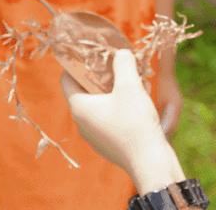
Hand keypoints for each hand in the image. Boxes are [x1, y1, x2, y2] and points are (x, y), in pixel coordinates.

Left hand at [62, 50, 185, 192]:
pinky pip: (108, 120)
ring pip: (98, 106)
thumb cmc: (135, 122)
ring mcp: (95, 137)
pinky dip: (118, 108)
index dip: (77, 63)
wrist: (150, 162)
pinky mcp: (109, 145)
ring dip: (111, 93)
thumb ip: (123, 63)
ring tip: (130, 83)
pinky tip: (136, 104)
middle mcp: (82, 124)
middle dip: (99, 76)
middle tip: (116, 65)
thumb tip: (121, 53)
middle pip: (83, 92)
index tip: (92, 53)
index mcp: (79, 108)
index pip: (66, 79)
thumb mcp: (130, 85)